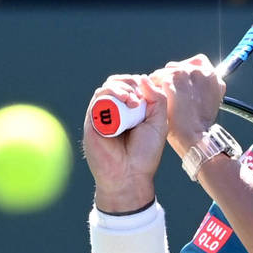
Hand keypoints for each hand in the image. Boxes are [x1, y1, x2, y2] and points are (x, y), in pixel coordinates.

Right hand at [83, 74, 166, 212]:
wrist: (129, 174)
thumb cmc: (145, 153)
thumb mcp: (159, 123)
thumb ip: (157, 99)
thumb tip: (143, 77)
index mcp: (132, 110)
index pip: (133, 85)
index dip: (140, 83)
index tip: (149, 93)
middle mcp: (117, 110)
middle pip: (119, 83)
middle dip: (130, 84)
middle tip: (138, 100)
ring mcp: (103, 114)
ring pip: (108, 88)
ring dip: (121, 88)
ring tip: (132, 102)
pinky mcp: (92, 119)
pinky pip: (98, 99)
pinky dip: (110, 94)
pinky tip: (123, 101)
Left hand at [147, 55, 225, 157]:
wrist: (194, 135)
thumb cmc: (200, 122)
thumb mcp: (213, 99)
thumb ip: (206, 84)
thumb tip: (198, 78)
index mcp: (212, 74)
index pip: (197, 62)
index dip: (187, 74)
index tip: (182, 86)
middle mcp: (200, 70)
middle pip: (178, 66)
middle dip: (172, 79)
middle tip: (171, 96)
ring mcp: (186, 73)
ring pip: (165, 71)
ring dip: (161, 83)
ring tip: (163, 99)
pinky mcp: (172, 80)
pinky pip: (156, 78)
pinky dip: (154, 88)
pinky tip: (156, 100)